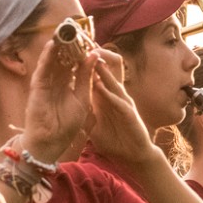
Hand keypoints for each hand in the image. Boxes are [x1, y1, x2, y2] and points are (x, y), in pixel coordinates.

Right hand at [22, 38, 94, 162]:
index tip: (87, 36)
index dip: (80, 50)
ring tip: (64, 30)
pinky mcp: (38, 87)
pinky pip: (43, 69)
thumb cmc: (67, 124)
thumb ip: (86, 76)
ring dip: (57, 46)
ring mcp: (47, 83)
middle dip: (68, 44)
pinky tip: (52, 46)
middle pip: (63, 58)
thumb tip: (94, 55)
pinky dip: (47, 57)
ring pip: (53, 60)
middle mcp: (57, 81)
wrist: (52, 142)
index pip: (75, 63)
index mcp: (69, 84)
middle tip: (74, 27)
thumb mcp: (83, 98)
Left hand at [84, 48, 157, 166]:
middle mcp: (116, 98)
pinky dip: (109, 93)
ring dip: (104, 71)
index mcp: (106, 99)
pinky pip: (118, 101)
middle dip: (97, 60)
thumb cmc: (114, 140)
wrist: (132, 156)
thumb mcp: (94, 125)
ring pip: (114, 83)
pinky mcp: (130, 115)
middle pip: (107, 74)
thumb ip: (85, 112)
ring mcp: (124, 104)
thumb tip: (70, 105)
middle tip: (85, 45)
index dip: (86, 64)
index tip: (73, 52)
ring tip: (94, 58)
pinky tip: (100, 85)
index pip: (96, 77)